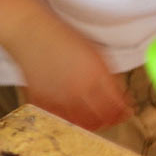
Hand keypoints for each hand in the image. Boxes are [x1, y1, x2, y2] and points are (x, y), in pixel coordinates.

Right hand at [16, 26, 131, 130]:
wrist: (29, 31)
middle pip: (102, 119)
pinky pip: (59, 119)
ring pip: (81, 124)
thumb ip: (109, 76)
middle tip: (111, 115)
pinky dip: (67, 119)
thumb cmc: (62, 37)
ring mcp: (59, 97)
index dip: (124, 111)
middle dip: (110, 119)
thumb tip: (120, 97)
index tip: (126, 111)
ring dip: (90, 122)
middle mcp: (79, 90)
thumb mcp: (94, 51)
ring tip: (91, 115)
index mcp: (96, 76)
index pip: (117, 106)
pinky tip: (70, 111)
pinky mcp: (41, 100)